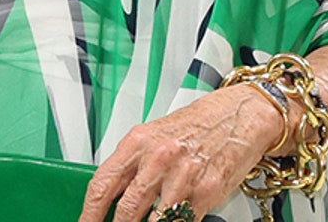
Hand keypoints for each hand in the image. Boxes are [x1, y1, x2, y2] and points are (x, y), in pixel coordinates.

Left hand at [77, 86, 282, 221]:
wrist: (238, 116)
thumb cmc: (196, 126)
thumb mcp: (154, 137)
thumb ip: (131, 166)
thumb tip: (108, 197)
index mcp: (138, 141)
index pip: (102, 185)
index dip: (89, 213)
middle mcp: (158, 157)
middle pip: (126, 210)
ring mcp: (183, 176)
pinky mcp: (206, 192)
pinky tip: (172, 221)